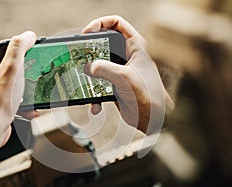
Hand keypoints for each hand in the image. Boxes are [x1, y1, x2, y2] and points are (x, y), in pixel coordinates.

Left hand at [0, 31, 35, 144]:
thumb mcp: (12, 69)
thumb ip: (19, 49)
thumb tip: (28, 35)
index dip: (16, 49)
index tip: (29, 52)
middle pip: (5, 66)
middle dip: (21, 73)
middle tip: (29, 75)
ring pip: (7, 83)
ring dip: (21, 89)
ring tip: (26, 94)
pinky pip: (7, 97)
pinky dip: (18, 101)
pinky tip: (27, 107)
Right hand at [83, 15, 173, 132]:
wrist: (152, 118)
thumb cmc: (148, 94)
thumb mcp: (124, 77)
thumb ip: (104, 69)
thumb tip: (87, 67)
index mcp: (134, 46)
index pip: (116, 24)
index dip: (100, 23)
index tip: (87, 32)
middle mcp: (125, 56)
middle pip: (103, 45)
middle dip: (89, 51)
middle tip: (79, 56)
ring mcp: (118, 71)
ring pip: (98, 66)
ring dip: (89, 75)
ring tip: (82, 82)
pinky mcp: (113, 86)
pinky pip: (98, 85)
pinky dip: (93, 95)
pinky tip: (95, 105)